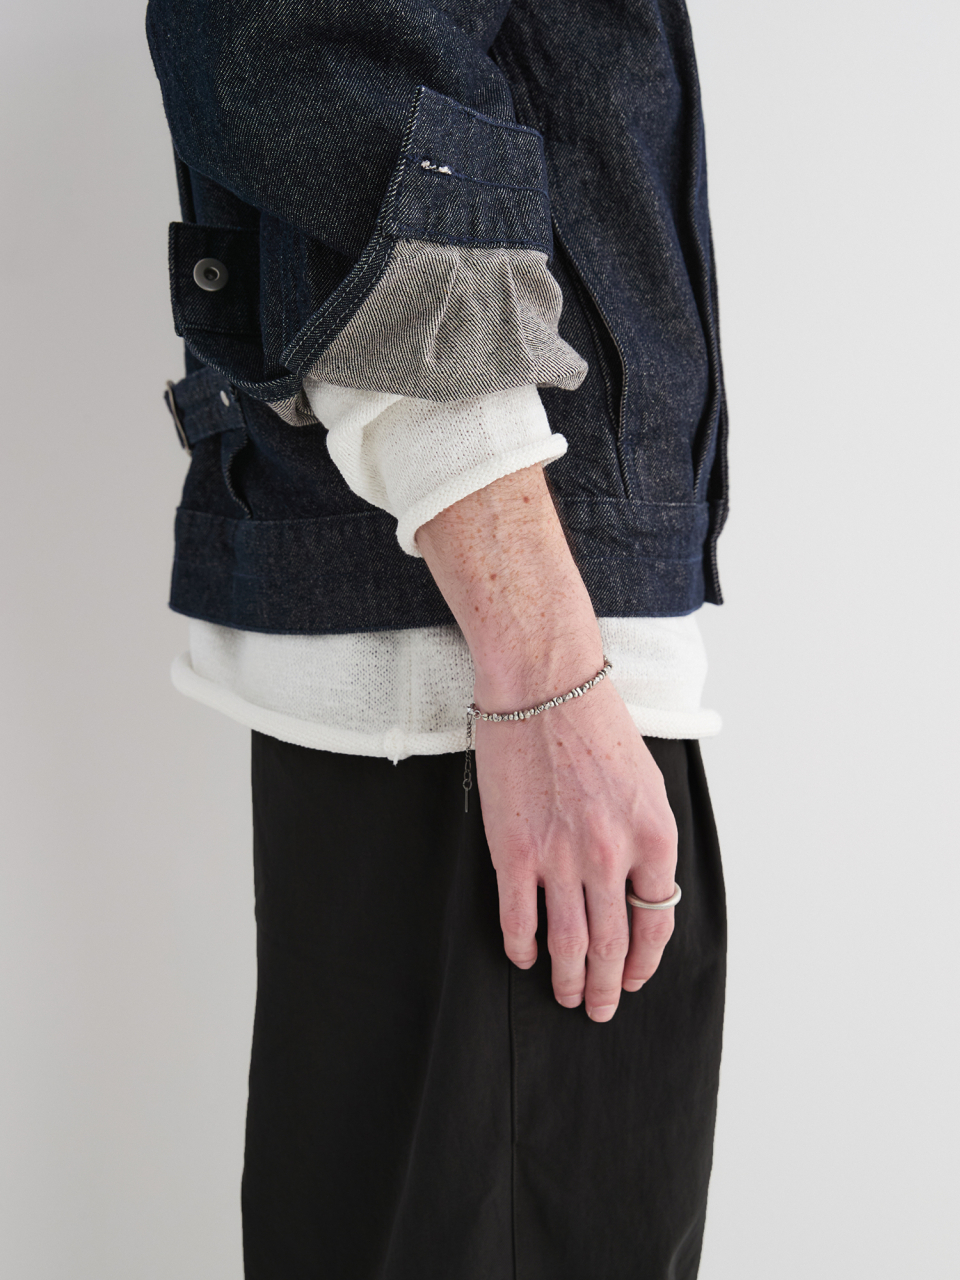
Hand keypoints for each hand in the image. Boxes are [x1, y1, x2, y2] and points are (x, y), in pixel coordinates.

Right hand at [416, 464, 677, 1020]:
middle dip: (608, 985)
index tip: (635, 977)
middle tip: (600, 1007)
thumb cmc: (595, 720)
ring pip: (569, 942)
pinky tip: (524, 958)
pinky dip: (523, 946)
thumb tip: (639, 886)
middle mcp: (612, 855)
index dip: (646, 960)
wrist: (544, 682)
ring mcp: (561, 857)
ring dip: (570, 978)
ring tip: (567, 995)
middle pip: (614, 943)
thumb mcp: (646, 779)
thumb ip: (646, 836)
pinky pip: (519, 918)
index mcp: (654, 836)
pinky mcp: (514, 851)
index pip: (658, 921)